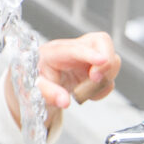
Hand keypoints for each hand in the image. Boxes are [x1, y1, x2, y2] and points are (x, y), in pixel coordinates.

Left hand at [6, 31, 120, 127]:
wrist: (36, 85)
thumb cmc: (33, 81)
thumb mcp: (33, 88)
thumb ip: (48, 93)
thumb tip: (64, 101)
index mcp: (54, 51)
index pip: (74, 48)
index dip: (89, 54)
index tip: (101, 60)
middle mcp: (74, 50)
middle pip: (101, 42)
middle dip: (106, 62)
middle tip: (95, 79)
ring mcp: (87, 58)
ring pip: (111, 59)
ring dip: (104, 79)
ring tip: (83, 92)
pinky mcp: (95, 68)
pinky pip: (109, 76)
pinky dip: (103, 87)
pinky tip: (88, 93)